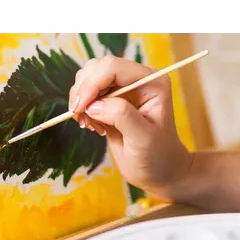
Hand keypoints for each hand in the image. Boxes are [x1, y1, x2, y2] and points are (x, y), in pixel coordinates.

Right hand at [68, 55, 191, 198]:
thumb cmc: (157, 157)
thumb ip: (122, 116)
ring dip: (81, 100)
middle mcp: (137, 80)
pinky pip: (88, 95)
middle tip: (81, 119)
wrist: (160, 172)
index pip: (113, 68)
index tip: (80, 108)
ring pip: (89, 78)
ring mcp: (123, 89)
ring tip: (89, 125)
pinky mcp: (111, 101)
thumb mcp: (143, 138)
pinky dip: (83, 109)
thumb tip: (94, 105)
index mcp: (151, 82)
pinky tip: (93, 127)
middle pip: (97, 68)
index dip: (92, 84)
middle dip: (84, 91)